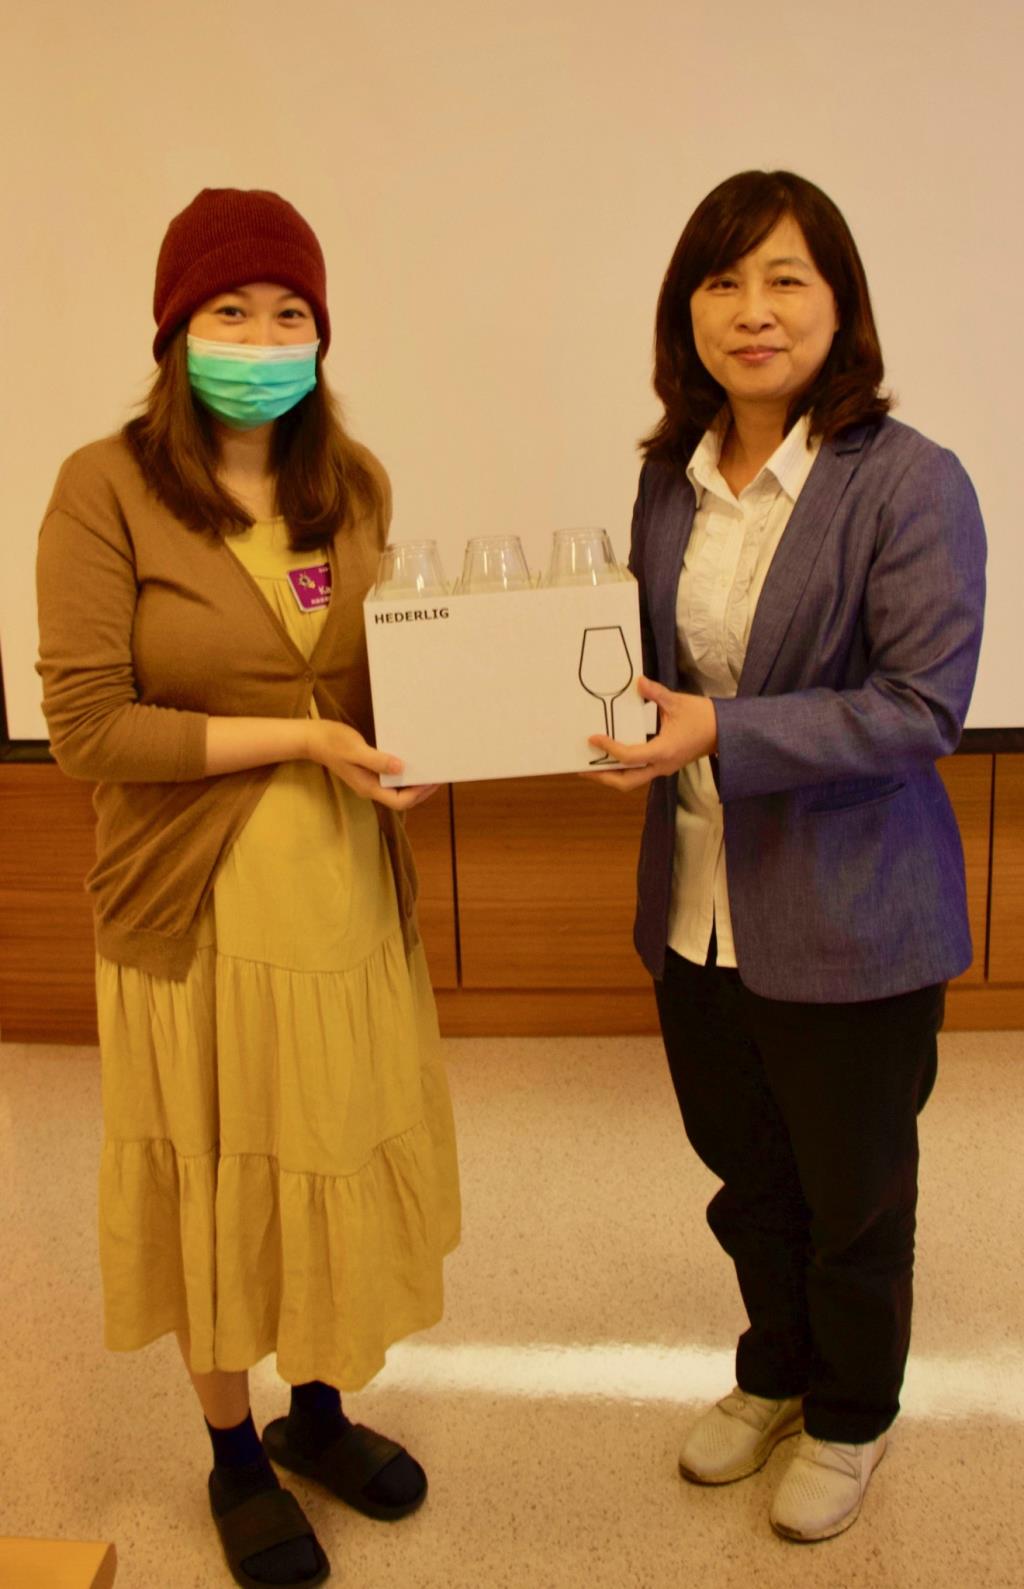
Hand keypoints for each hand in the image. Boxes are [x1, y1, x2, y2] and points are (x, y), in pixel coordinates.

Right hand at [308, 719, 439, 810]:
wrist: (313, 739)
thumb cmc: (333, 743)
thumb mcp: (355, 750)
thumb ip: (377, 760)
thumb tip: (401, 768)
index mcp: (369, 787)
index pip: (399, 801)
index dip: (418, 794)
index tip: (432, 781)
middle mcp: (371, 787)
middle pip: (402, 798)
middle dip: (421, 790)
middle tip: (437, 776)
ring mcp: (369, 781)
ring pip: (397, 789)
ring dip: (414, 782)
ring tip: (428, 769)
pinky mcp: (369, 772)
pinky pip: (391, 778)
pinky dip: (403, 773)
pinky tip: (411, 762)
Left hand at [583, 676, 717, 791]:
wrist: (725, 731)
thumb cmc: (703, 717)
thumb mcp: (678, 702)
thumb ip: (656, 693)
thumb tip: (639, 682)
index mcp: (664, 752)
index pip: (629, 757)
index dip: (609, 748)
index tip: (593, 738)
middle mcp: (661, 766)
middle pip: (625, 782)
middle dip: (602, 777)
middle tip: (581, 768)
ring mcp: (663, 769)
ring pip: (631, 781)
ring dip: (610, 775)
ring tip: (590, 766)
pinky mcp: (664, 765)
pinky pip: (638, 773)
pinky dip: (622, 769)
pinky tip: (610, 759)